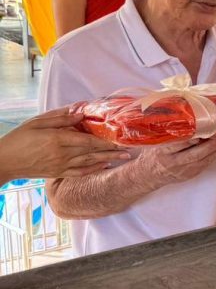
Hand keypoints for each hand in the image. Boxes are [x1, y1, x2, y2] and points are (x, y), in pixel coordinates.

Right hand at [0, 109, 130, 182]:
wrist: (6, 161)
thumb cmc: (19, 138)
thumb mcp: (37, 123)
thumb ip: (59, 118)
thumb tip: (80, 114)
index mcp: (58, 139)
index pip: (87, 140)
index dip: (105, 139)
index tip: (119, 137)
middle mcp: (63, 154)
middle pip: (92, 152)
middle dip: (112, 150)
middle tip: (129, 149)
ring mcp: (61, 166)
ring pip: (89, 163)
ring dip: (108, 160)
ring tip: (124, 158)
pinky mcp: (58, 173)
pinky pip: (80, 172)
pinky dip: (94, 170)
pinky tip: (104, 166)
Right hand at [135, 136, 215, 187]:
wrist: (149, 174)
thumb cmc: (154, 152)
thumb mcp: (156, 140)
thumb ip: (169, 130)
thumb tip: (186, 112)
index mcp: (163, 152)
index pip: (177, 145)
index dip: (190, 139)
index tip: (202, 130)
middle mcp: (175, 162)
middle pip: (196, 153)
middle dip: (213, 144)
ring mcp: (185, 170)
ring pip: (205, 159)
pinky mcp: (193, 173)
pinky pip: (208, 162)